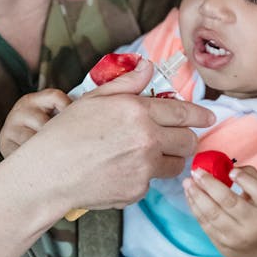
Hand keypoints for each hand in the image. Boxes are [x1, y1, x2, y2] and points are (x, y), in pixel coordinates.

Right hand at [1, 58, 215, 217]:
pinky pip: (151, 182)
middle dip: (186, 138)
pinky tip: (118, 171)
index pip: (183, 112)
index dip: (200, 115)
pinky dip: (141, 177)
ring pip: (175, 164)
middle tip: (176, 138)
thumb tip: (149, 66)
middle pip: (188, 141)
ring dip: (168, 159)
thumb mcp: (94, 99)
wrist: (48, 173)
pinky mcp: (137, 191)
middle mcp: (147, 139)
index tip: (209, 117)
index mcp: (137, 111)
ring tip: (144, 155)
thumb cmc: (65, 133)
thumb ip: (127, 83)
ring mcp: (144, 168)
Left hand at [184, 164, 256, 256]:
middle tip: (197, 171)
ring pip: (213, 213)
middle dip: (210, 184)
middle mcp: (254, 224)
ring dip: (197, 195)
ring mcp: (237, 236)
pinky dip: (195, 207)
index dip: (245, 180)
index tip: (231, 170)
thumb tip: (227, 167)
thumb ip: (252, 179)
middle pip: (229, 202)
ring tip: (188, 182)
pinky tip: (190, 195)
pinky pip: (205, 223)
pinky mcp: (222, 244)